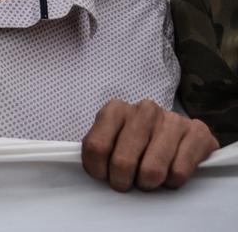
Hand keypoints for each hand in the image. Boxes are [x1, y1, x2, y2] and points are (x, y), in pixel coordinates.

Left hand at [80, 99, 217, 191]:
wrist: (179, 132)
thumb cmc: (138, 140)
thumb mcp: (113, 138)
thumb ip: (99, 149)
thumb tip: (94, 173)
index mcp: (116, 109)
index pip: (96, 146)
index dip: (98, 170)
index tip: (104, 176)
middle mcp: (144, 110)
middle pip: (122, 161)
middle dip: (123, 181)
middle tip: (128, 183)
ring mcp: (172, 120)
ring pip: (152, 170)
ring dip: (148, 183)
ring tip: (148, 181)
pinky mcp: (197, 133)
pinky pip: (179, 172)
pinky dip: (172, 182)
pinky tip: (169, 175)